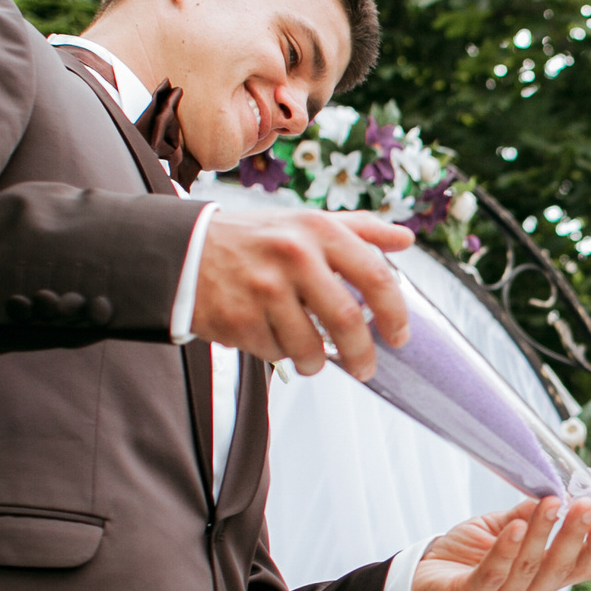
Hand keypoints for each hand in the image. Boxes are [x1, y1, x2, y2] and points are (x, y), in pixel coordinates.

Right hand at [187, 208, 412, 377]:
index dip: (395, 313)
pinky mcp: (238, 317)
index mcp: (318, 231)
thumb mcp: (306, 222)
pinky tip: (269, 336)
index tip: (400, 337)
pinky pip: (274, 353)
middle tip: (364, 368)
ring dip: (316, 363)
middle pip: (346, 321)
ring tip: (311, 359)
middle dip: (361, 354)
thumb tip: (405, 238)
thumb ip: (359, 229)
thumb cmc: (256, 240)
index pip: (374, 276)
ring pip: (309, 347)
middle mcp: (293, 256)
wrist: (185, 250)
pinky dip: (278, 354)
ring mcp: (263, 288)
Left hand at [408, 498, 590, 590]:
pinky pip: (492, 575)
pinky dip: (505, 550)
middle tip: (586, 505)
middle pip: (559, 569)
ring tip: (550, 503)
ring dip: (542, 534)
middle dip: (574, 535)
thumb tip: (553, 494)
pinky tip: (515, 526)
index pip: (578, 569)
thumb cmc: (467, 556)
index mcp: (541, 581)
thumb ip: (526, 516)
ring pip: (529, 569)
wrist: (422, 581)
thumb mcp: (502, 528)